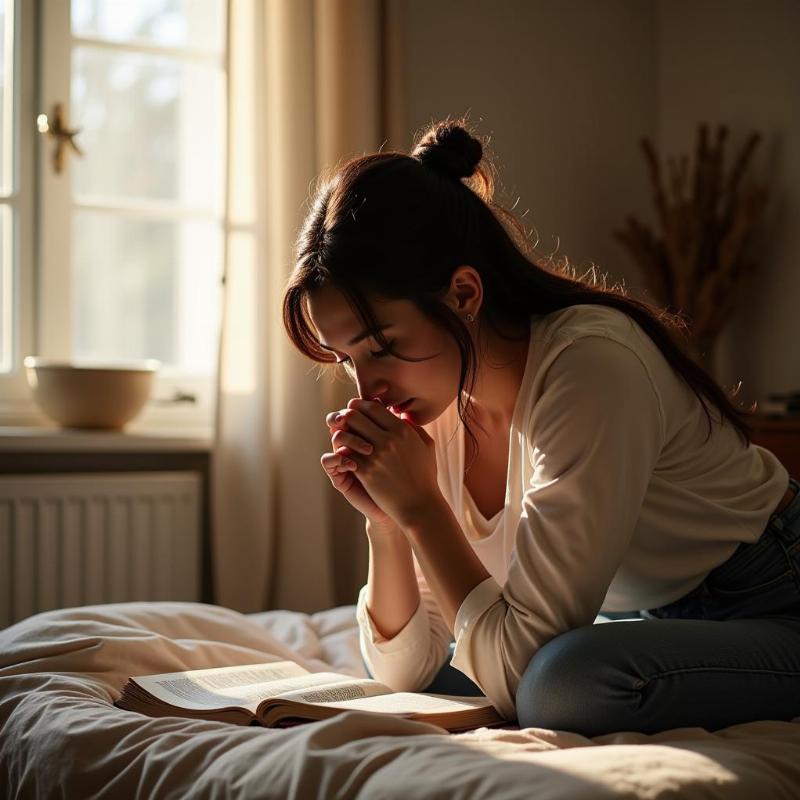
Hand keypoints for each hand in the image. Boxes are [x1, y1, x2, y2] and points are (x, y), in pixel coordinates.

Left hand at [331, 398, 441, 529]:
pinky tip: (345, 453)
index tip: (355, 407)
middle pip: (356, 416)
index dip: (360, 404)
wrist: (419, 505)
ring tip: (342, 434)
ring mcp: (376, 456)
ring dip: (343, 433)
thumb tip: (401, 415)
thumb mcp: (426, 446)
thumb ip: (414, 427)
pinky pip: (346, 454)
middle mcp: (389, 440)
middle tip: (343, 419)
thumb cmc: (424, 476)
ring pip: (347, 434)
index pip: (373, 407)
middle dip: (347, 415)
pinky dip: (343, 452)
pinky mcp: (366, 472)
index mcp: (403, 430)